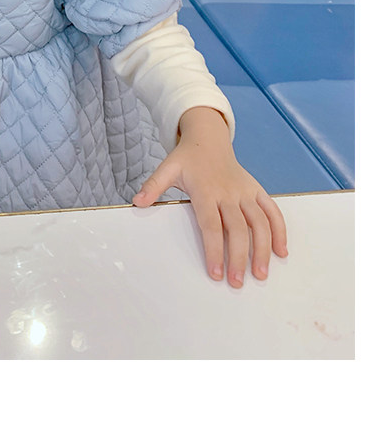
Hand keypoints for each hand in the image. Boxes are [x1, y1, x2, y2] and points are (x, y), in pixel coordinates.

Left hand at [132, 106, 287, 286]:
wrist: (208, 138)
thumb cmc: (187, 158)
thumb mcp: (167, 168)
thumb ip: (154, 186)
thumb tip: (137, 202)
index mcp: (206, 190)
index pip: (211, 225)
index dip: (215, 250)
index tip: (215, 273)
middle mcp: (229, 192)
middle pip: (238, 228)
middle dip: (239, 257)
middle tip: (237, 282)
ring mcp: (245, 191)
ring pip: (260, 222)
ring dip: (263, 248)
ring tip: (261, 274)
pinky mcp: (257, 190)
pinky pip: (272, 210)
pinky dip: (280, 230)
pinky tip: (281, 252)